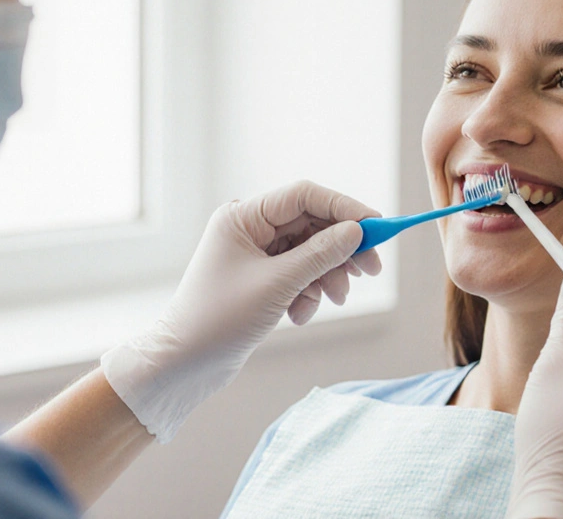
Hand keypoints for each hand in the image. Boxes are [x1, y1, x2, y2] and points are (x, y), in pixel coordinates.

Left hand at [101, 181, 380, 442]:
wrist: (185, 366)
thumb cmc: (220, 320)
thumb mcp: (278, 285)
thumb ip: (320, 255)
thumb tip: (356, 231)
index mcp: (242, 217)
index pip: (303, 196)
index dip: (344, 208)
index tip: (377, 226)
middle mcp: (248, 229)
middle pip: (312, 225)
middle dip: (341, 249)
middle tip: (372, 270)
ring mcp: (255, 254)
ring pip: (310, 252)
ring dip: (327, 275)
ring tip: (335, 300)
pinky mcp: (261, 279)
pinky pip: (299, 275)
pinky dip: (308, 293)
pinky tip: (299, 316)